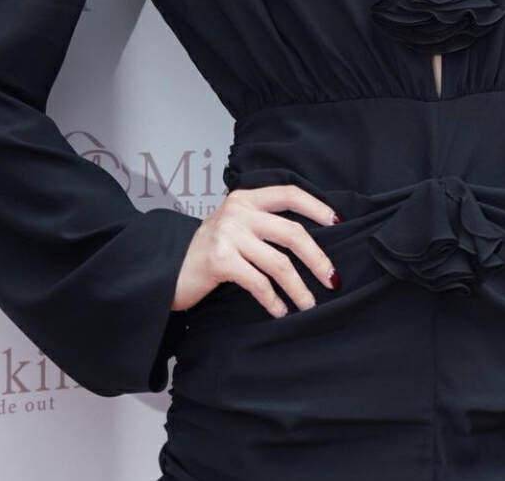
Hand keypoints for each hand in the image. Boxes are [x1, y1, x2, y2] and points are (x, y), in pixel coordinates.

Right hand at [171, 185, 341, 317]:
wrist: (167, 268)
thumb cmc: (208, 250)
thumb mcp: (234, 225)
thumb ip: (263, 223)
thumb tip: (310, 241)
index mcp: (245, 198)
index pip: (288, 193)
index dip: (316, 206)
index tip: (337, 222)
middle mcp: (238, 212)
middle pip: (292, 232)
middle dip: (317, 258)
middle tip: (332, 280)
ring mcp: (228, 234)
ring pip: (279, 263)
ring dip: (299, 287)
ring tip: (308, 304)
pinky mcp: (220, 260)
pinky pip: (258, 283)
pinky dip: (273, 300)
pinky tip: (280, 311)